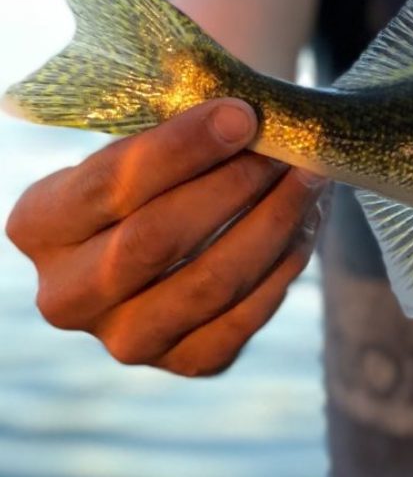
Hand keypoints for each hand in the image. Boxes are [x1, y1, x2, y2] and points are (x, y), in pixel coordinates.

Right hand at [6, 99, 325, 375]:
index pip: (112, 185)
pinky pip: (246, 315)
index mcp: (38, 226)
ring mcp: (126, 340)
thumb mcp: (144, 143)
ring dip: (272, 223)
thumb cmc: (160, 172)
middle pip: (156, 240)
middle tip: (283, 149)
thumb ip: (179, 134)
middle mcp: (66, 296)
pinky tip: (307, 221)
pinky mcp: (187, 361)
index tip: (242, 115)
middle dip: (231, 186)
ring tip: (309, 177)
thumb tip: (248, 119)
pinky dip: (285, 263)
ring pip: (211, 282)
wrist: (173, 233)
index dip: (183, 148)